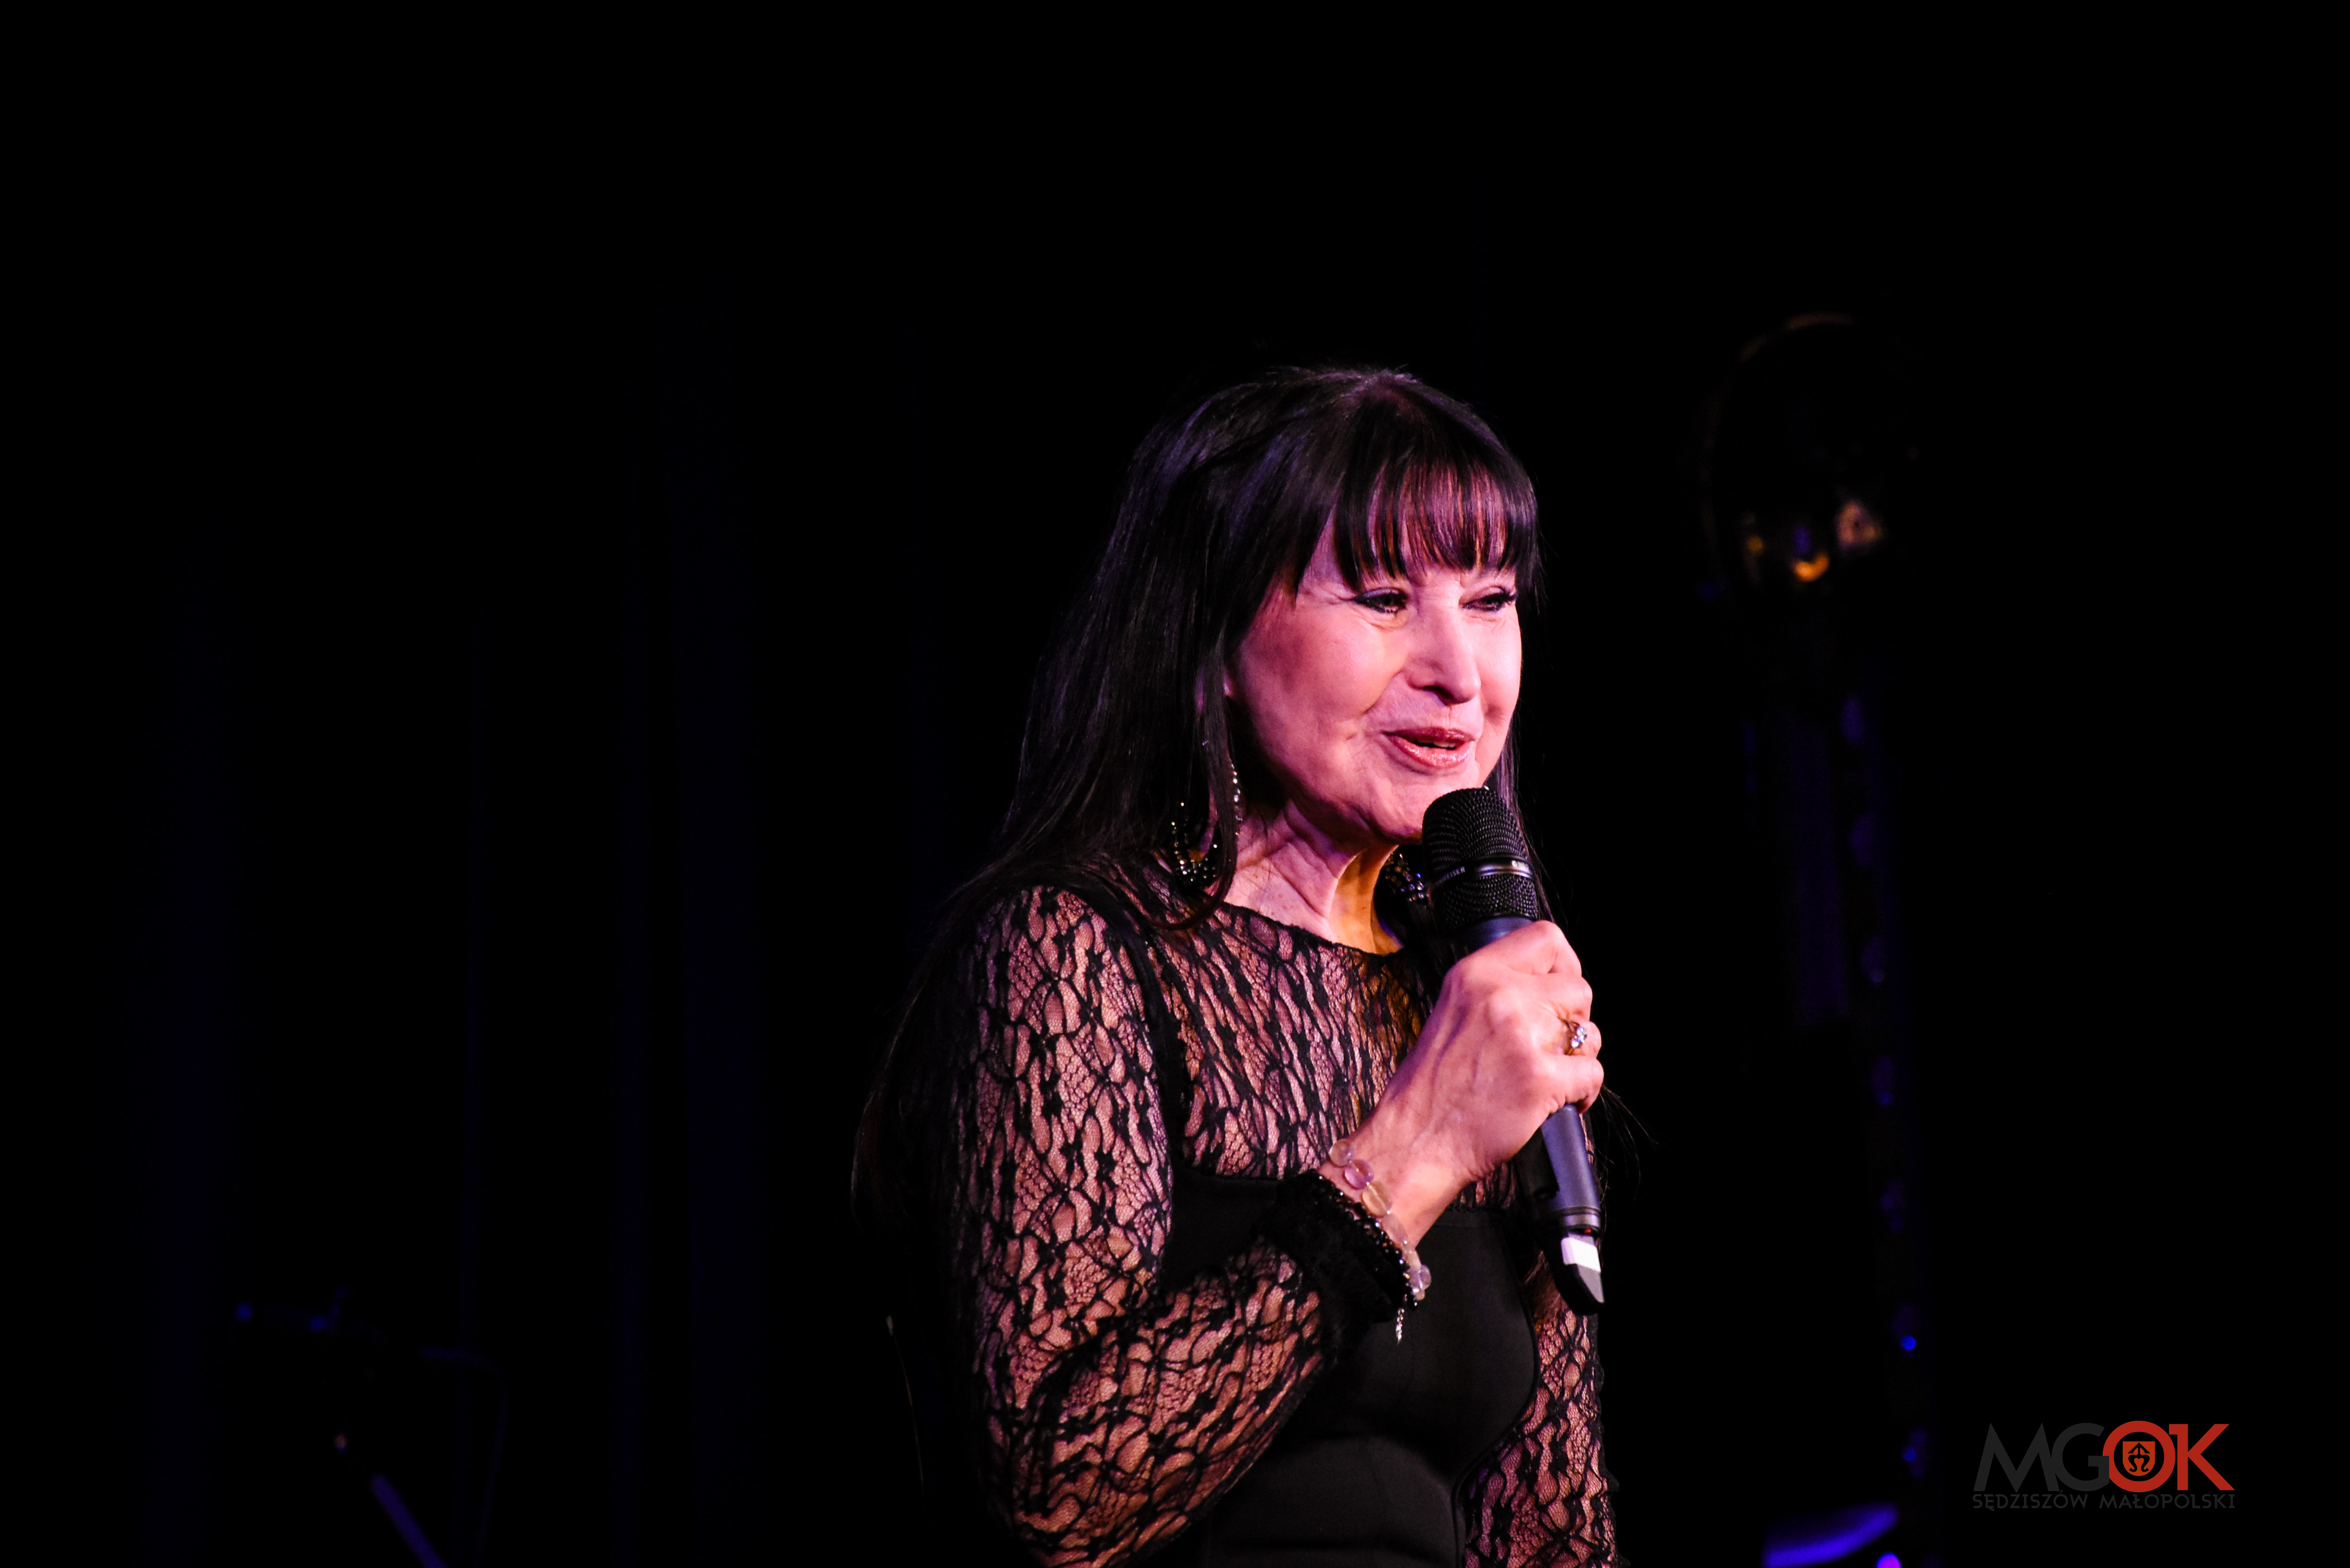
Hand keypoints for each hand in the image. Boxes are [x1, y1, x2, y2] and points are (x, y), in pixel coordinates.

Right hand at [1325, 921, 1600, 1242]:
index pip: (1545, 938)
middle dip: (1573, 1020)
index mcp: (1474, 974)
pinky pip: (1592, 1073)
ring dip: (1578, 1057)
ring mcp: (1522, 1037)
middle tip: (1552, 1044)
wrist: (1415, 1141)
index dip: (1564, 964)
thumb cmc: (1431, 1087)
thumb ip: (1496, 992)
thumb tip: (1550, 986)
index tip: (1560, 990)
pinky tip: (1560, 1101)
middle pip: (1578, 989)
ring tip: (1551, 1075)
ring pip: (1589, 1033)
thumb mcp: (1453, 1012)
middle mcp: (1499, 997)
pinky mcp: (1540, 1079)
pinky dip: (1583, 1092)